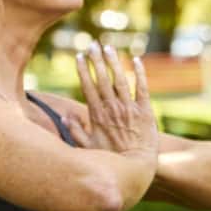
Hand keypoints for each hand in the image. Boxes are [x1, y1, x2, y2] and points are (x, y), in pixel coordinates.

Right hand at [68, 43, 157, 159]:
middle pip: (102, 79)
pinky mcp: (146, 111)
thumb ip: (75, 131)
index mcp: (97, 115)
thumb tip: (64, 118)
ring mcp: (130, 108)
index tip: (78, 56)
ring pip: (120, 80)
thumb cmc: (111, 158)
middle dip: (96, 60)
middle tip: (92, 45)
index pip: (88, 87)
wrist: (137, 165)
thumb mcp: (87, 147)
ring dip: (114, 62)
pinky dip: (140, 73)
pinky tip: (136, 60)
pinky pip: (143, 88)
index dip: (83, 70)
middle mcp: (112, 108)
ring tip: (108, 47)